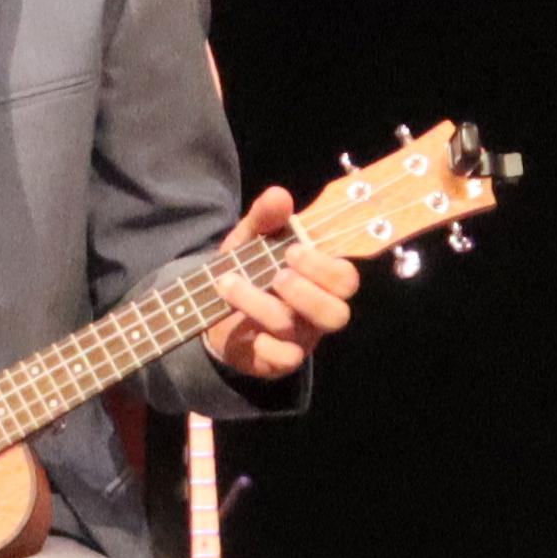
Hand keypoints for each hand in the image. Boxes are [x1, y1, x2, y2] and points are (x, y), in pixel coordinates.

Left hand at [202, 190, 359, 382]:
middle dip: (306, 291)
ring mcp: (298, 339)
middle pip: (337, 314)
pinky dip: (263, 343)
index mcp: (319, 281)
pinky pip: (282, 359)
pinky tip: (244, 328)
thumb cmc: (245, 268)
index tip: (294, 248)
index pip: (346, 280)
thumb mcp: (251, 237)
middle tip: (276, 272)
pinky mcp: (277, 361)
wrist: (210, 308)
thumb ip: (266, 217)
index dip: (327, 267)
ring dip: (261, 304)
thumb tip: (280, 196)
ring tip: (230, 284)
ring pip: (296, 329)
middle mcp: (316, 313)